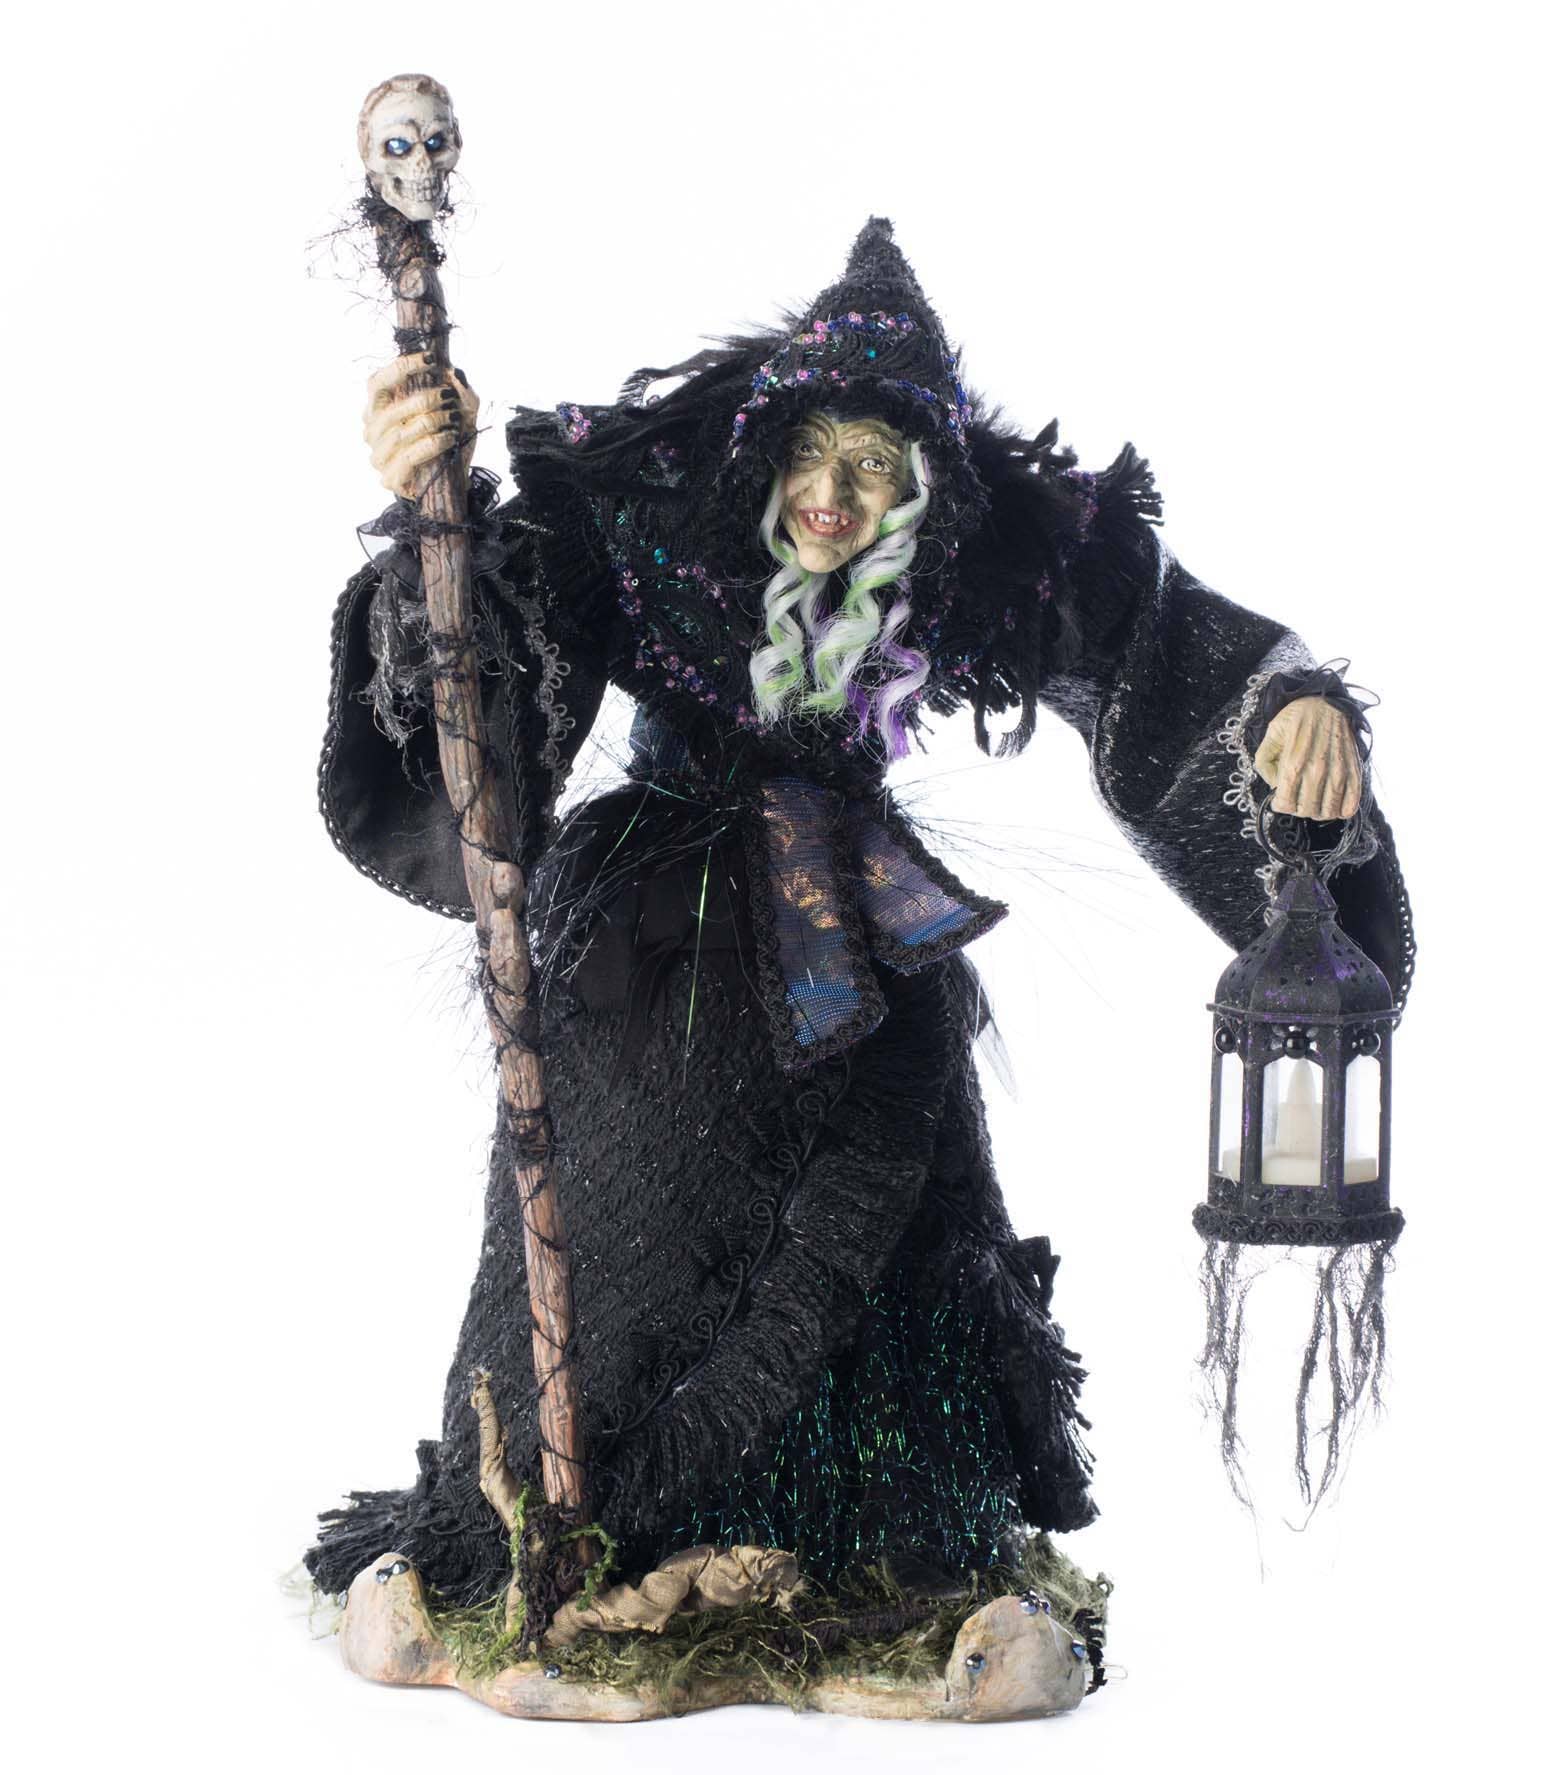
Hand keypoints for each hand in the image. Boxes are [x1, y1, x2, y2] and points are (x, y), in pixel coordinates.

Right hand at [363, 352, 479, 499]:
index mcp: (378, 408)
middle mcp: (373, 430)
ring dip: (432, 422)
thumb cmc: (448, 441)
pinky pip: (410, 456)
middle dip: (424, 399)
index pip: (378, 382)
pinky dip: (433, 444)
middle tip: (448, 397)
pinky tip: (450, 438)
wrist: (451, 483)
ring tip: (453, 419)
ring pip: (401, 432)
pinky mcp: (390, 478)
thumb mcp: (460, 411)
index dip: (401, 367)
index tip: (429, 359)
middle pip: (392, 408)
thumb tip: (454, 372)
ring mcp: (378, 455)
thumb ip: (460, 390)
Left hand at [1253, 695, 1362, 819]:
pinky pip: (1352, 804)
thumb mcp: (1270, 735)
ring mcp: (1339, 772)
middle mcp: (1318, 770)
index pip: (1286, 804)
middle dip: (1298, 809)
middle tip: (1297, 799)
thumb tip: (1273, 785)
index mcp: (1294, 763)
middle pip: (1307, 810)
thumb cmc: (1296, 718)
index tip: (1280, 800)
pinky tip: (1333, 803)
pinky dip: (1342, 811)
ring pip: (1329, 811)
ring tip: (1314, 801)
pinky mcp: (1355, 771)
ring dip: (1318, 811)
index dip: (1280, 806)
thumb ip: (1263, 762)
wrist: (1326, 702)